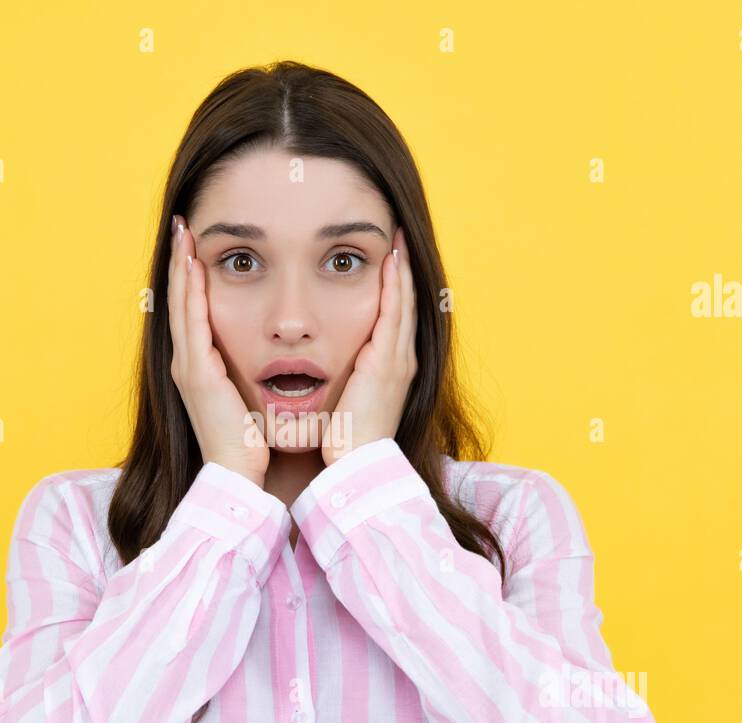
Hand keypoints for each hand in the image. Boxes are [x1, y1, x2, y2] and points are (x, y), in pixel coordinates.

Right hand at [167, 214, 269, 486]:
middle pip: (179, 299)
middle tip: (182, 225)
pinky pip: (191, 321)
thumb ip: (250, 373)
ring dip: (180, 266)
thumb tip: (272, 354)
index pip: (193, 310)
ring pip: (180, 304)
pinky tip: (193, 264)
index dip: (190, 276)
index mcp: (200, 367)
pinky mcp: (195, 373)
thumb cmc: (250, 443)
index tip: (194, 244)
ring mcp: (187, 366)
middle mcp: (187, 362)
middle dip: (179, 261)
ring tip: (183, 233)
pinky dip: (190, 291)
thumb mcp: (248, 397)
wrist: (239, 475)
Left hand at [321, 226, 417, 465]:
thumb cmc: (346, 444)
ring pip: (404, 302)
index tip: (390, 259)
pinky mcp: (387, 362)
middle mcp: (402, 361)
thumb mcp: (348, 404)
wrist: (357, 467)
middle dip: (403, 270)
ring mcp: (398, 360)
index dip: (395, 288)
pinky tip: (390, 259)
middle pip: (407, 303)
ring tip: (397, 238)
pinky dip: (393, 284)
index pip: (396, 318)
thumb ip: (345, 382)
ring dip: (401, 268)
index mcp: (392, 370)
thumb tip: (334, 372)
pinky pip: (393, 313)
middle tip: (399, 237)